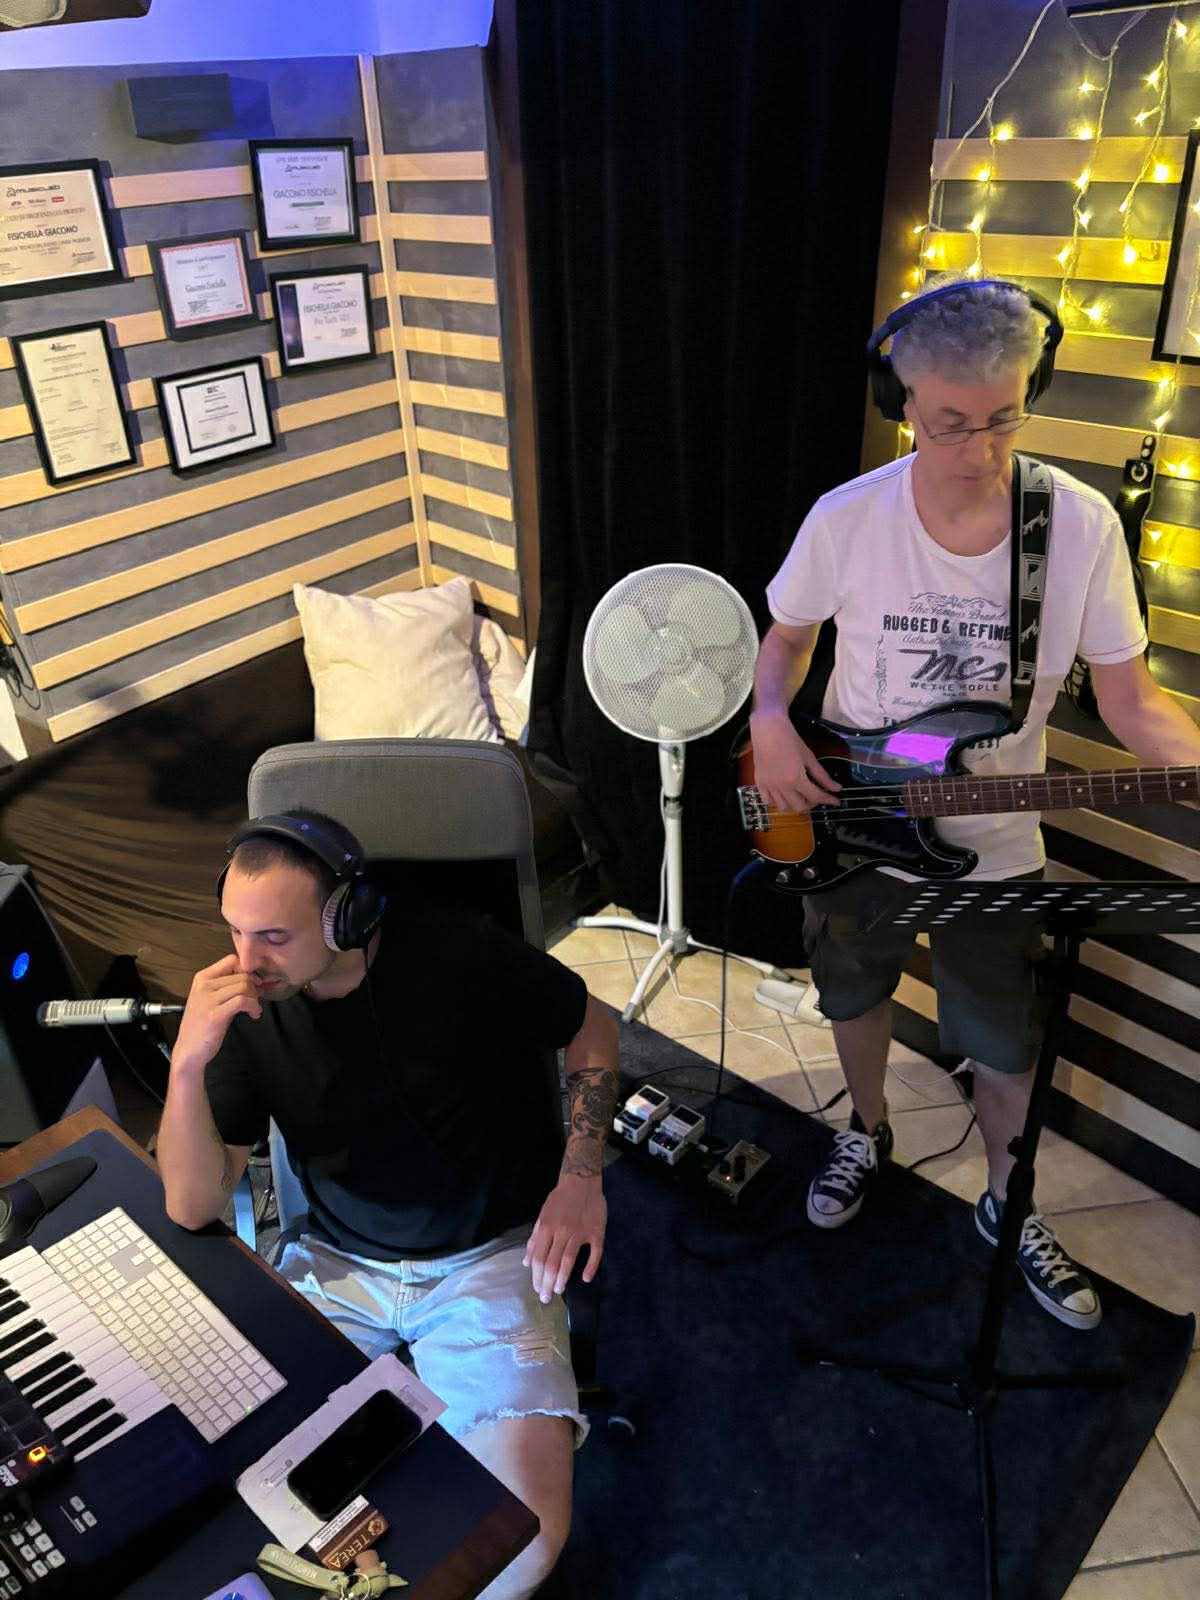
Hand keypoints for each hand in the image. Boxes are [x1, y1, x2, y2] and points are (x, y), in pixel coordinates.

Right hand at [171, 953, 262, 1073]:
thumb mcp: (211, 999)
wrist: (188, 1050)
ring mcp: (208, 1000)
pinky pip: (242, 1001)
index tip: (253, 984)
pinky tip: (253, 1015)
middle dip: (254, 988)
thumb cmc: (203, 1025)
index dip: (247, 970)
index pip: (231, 960)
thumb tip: (253, 979)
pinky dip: (253, 1007)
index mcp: (202, 978)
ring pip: (244, 986)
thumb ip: (227, 987)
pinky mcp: (214, 1014)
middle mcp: (204, 985)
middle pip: (241, 975)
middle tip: (255, 1001)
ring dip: (255, 999)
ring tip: (254, 1010)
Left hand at [523, 1175, 606, 1303]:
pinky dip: (591, 1266)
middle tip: (546, 1298)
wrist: (581, 1181)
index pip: (538, 1258)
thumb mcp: (542, 1216)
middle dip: (547, 1284)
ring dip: (562, 1279)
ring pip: (569, 1260)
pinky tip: (586, 1278)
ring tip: (558, 1291)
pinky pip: (595, 1252)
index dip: (536, 1277)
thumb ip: (534, 1240)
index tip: (537, 1289)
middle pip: (552, 1263)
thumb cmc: (559, 1200)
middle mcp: (562, 1231)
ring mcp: (580, 1232)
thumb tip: (525, 1262)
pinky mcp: (597, 1231)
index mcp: (547, 1228)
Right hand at [749, 708, 840, 812]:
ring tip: (799, 794)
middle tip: (816, 794)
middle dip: (811, 803)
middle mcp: (782, 786)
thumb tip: (837, 788)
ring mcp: (769, 786)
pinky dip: (777, 801)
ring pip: (783, 807)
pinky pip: (768, 801)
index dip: (828, 800)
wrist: (768, 730)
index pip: (816, 796)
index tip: (836, 801)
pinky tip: (783, 793)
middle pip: (800, 807)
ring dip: (794, 804)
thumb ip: (822, 776)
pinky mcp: (759, 783)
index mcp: (796, 778)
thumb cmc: (790, 739)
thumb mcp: (809, 757)